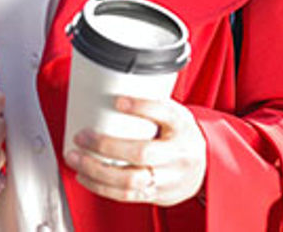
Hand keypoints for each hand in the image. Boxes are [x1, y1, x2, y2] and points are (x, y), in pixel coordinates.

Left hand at [64, 96, 206, 206]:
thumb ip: (150, 106)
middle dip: (106, 145)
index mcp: (182, 126)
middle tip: (81, 136)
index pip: (165, 113)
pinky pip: (126, 195)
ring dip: (97, 170)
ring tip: (76, 159)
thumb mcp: (175, 114)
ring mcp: (167, 177)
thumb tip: (109, 86)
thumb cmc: (181, 136)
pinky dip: (101, 186)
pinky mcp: (157, 194)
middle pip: (142, 152)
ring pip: (130, 180)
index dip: (142, 107)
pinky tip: (85, 176)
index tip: (118, 101)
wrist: (207, 168)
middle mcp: (177, 154)